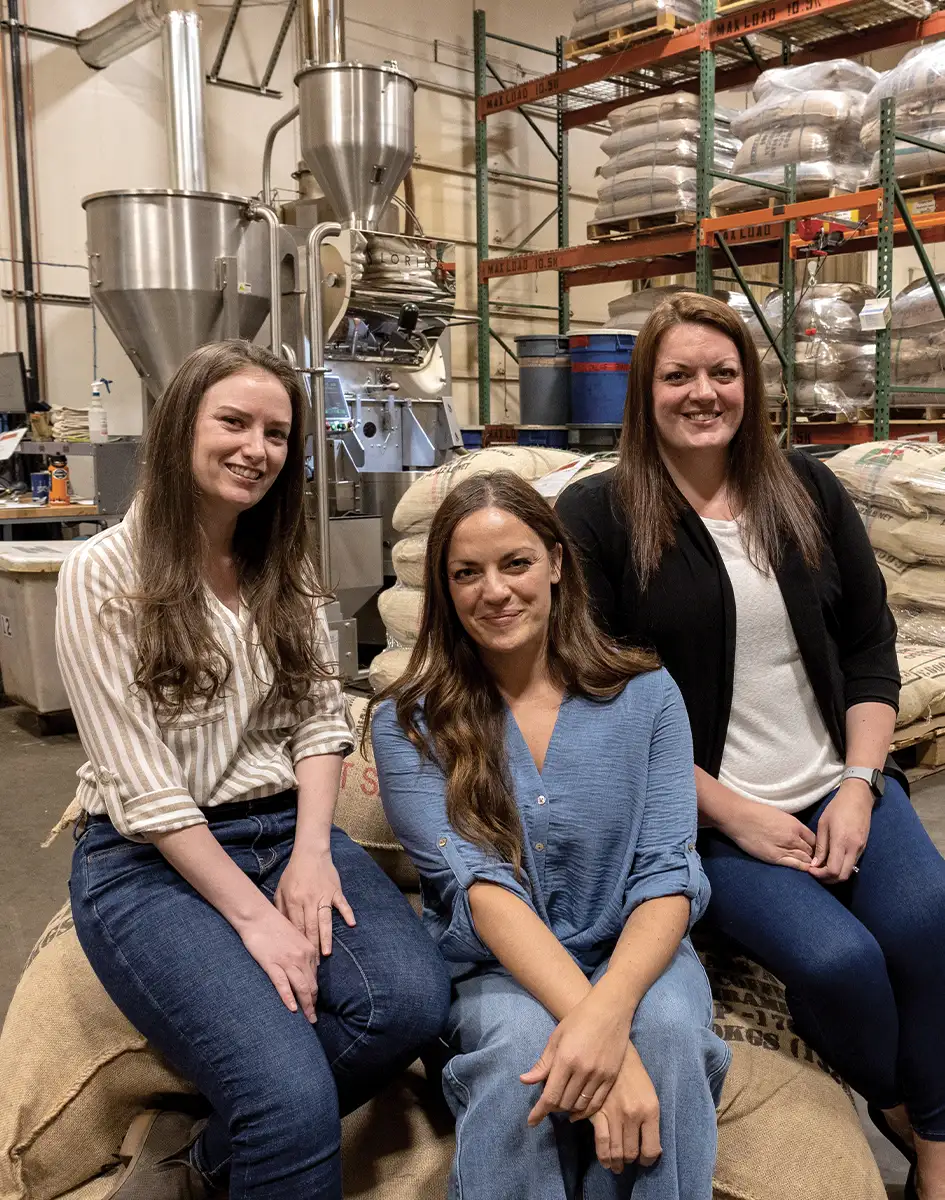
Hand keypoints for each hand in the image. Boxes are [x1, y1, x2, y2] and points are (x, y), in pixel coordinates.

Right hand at [237, 904, 320, 1022]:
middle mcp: (302, 956)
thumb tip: (305, 969)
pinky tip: (292, 1009)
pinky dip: (288, 998)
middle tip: (313, 1019)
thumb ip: (302, 952)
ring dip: (306, 1006)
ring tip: (308, 1020)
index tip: (314, 1004)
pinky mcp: (272, 964)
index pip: (315, 977)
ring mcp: (287, 961)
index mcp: (309, 949)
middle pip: (311, 985)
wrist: (258, 916)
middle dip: (313, 1004)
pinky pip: (283, 985)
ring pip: (301, 987)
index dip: (315, 993)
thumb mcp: (295, 937)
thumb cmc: (274, 926)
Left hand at [274, 847, 355, 958]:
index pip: (296, 927)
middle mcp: (308, 900)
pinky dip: (347, 913)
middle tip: (314, 965)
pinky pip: (342, 904)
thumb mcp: (281, 890)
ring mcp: (323, 895)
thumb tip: (281, 929)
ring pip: (325, 919)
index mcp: (294, 901)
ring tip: (327, 953)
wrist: (310, 853)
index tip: (299, 958)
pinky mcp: (335, 890)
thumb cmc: (294, 873)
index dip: (298, 943)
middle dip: (312, 947)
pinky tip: (351, 925)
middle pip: (310, 927)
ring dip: (326, 936)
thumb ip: (280, 909)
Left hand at [522, 988, 631, 1124]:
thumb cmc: (578, 1020)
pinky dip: (585, 1110)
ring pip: (580, 1105)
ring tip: (562, 1104)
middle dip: (552, 1107)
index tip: (531, 1122)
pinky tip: (578, 1109)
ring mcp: (599, 1075)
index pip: (550, 1096)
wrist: (609, 1010)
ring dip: (568, 1109)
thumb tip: (524, 1081)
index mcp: (565, 1059)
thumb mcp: (556, 1038)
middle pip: (564, 1103)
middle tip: (548, 1103)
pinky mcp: (611, 1077)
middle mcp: (582, 1070)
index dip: (539, 1112)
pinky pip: (596, 1103)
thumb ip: (543, 1063)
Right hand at [586, 1044, 660, 1173]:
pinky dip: (603, 1155)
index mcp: (650, 1110)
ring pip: (616, 1152)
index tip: (644, 1160)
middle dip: (630, 1161)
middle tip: (628, 1161)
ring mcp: (614, 1114)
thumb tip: (649, 1147)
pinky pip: (601, 1143)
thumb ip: (650, 1121)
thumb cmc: (634, 1071)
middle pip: (632, 1153)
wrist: (613, 1049)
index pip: (652, 1150)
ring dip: (616, 1163)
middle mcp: (634, 1115)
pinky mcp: (597, 1111)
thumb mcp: (650, 1094)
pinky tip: (605, 1159)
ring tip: (616, 1166)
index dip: (648, 1160)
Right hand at [727, 797, 816, 869]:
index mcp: (795, 825)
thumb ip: (791, 825)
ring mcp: (785, 848)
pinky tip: (806, 870)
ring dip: (810, 863)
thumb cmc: (756, 813)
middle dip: (815, 855)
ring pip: (806, 859)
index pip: (814, 838)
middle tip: (816, 861)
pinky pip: (795, 865)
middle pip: (811, 850)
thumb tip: (798, 834)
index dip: (816, 845)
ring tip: (812, 867)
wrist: (739, 818)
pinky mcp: (775, 857)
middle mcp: (793, 837)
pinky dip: (803, 867)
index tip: (814, 849)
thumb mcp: (779, 815)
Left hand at [808, 780, 872, 883]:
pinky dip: (842, 867)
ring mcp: (860, 849)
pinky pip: (853, 864)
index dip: (821, 874)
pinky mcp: (863, 847)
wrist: (858, 798)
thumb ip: (821, 846)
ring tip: (822, 867)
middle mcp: (853, 848)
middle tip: (816, 873)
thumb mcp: (823, 824)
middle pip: (842, 876)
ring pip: (849, 872)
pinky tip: (832, 861)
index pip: (833, 869)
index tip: (811, 870)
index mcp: (841, 842)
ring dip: (835, 874)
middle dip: (828, 879)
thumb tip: (815, 864)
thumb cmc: (837, 808)